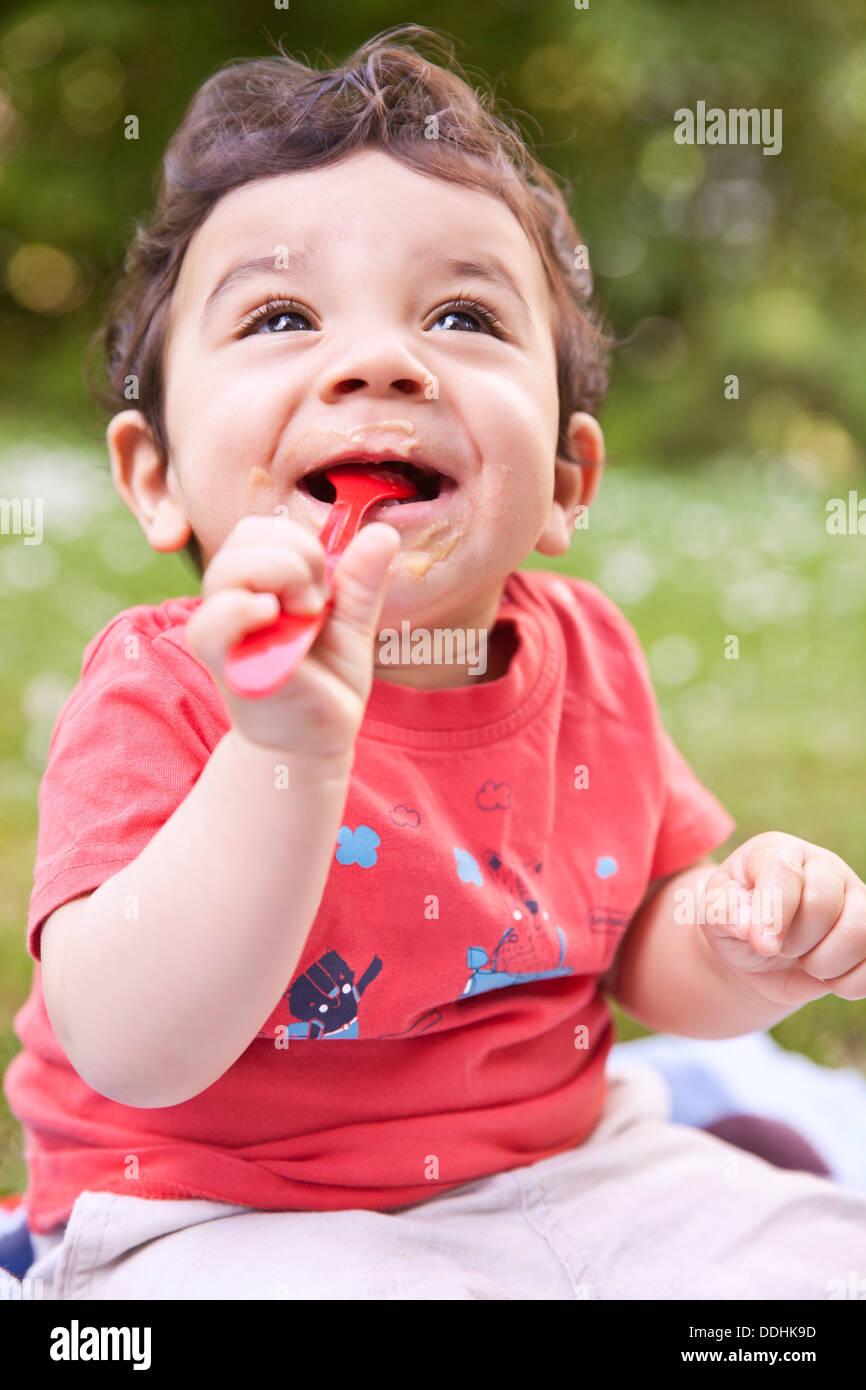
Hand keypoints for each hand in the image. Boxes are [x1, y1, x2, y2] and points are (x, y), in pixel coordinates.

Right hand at [185, 514, 400, 757]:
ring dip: (280, 579)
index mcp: (260, 585)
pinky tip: (272, 617)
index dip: (300, 545)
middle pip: (247, 536)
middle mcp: (233, 599)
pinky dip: (243, 609)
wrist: (314, 742)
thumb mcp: (352, 626)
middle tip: (316, 604)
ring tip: (303, 618)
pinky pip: (214, 620)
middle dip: (297, 557)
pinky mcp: (220, 661)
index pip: (261, 530)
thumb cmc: (326, 684)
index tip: (325, 589)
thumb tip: (384, 532)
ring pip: (230, 568)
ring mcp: (223, 629)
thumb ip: (362, 581)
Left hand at [698, 831, 865, 1006]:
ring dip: (826, 962)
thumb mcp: (714, 913)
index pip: (785, 873)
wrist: (756, 953)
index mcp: (778, 852)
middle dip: (795, 941)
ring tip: (806, 963)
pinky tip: (828, 978)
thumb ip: (723, 910)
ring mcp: (853, 897)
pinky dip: (849, 981)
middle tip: (780, 948)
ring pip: (861, 929)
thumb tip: (746, 924)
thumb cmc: (734, 921)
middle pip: (824, 904)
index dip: (774, 914)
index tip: (760, 944)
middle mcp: (823, 866)